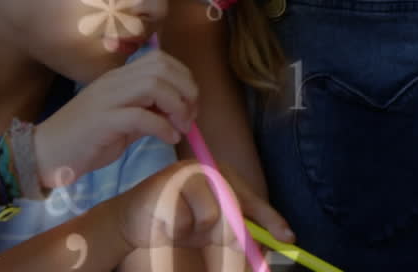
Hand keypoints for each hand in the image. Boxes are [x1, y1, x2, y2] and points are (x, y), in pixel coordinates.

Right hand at [34, 51, 197, 189]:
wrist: (44, 155)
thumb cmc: (86, 140)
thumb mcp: (124, 122)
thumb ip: (149, 112)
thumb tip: (181, 113)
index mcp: (119, 78)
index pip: (160, 60)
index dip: (184, 78)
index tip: (190, 103)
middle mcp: (114, 82)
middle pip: (162, 68)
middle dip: (186, 90)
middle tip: (189, 116)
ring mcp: (106, 99)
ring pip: (154, 85)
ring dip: (177, 106)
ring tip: (181, 127)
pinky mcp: (102, 121)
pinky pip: (141, 116)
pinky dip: (163, 127)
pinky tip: (169, 138)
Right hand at [113, 159, 292, 252]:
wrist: (130, 220)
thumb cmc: (177, 222)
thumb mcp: (212, 229)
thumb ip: (237, 232)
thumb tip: (264, 248)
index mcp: (224, 175)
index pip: (253, 199)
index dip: (271, 220)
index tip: (288, 238)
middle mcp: (207, 169)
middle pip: (236, 207)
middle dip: (235, 233)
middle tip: (230, 244)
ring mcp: (185, 174)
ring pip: (211, 217)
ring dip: (197, 233)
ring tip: (181, 228)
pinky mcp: (164, 186)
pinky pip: (184, 221)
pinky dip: (177, 231)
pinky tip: (165, 224)